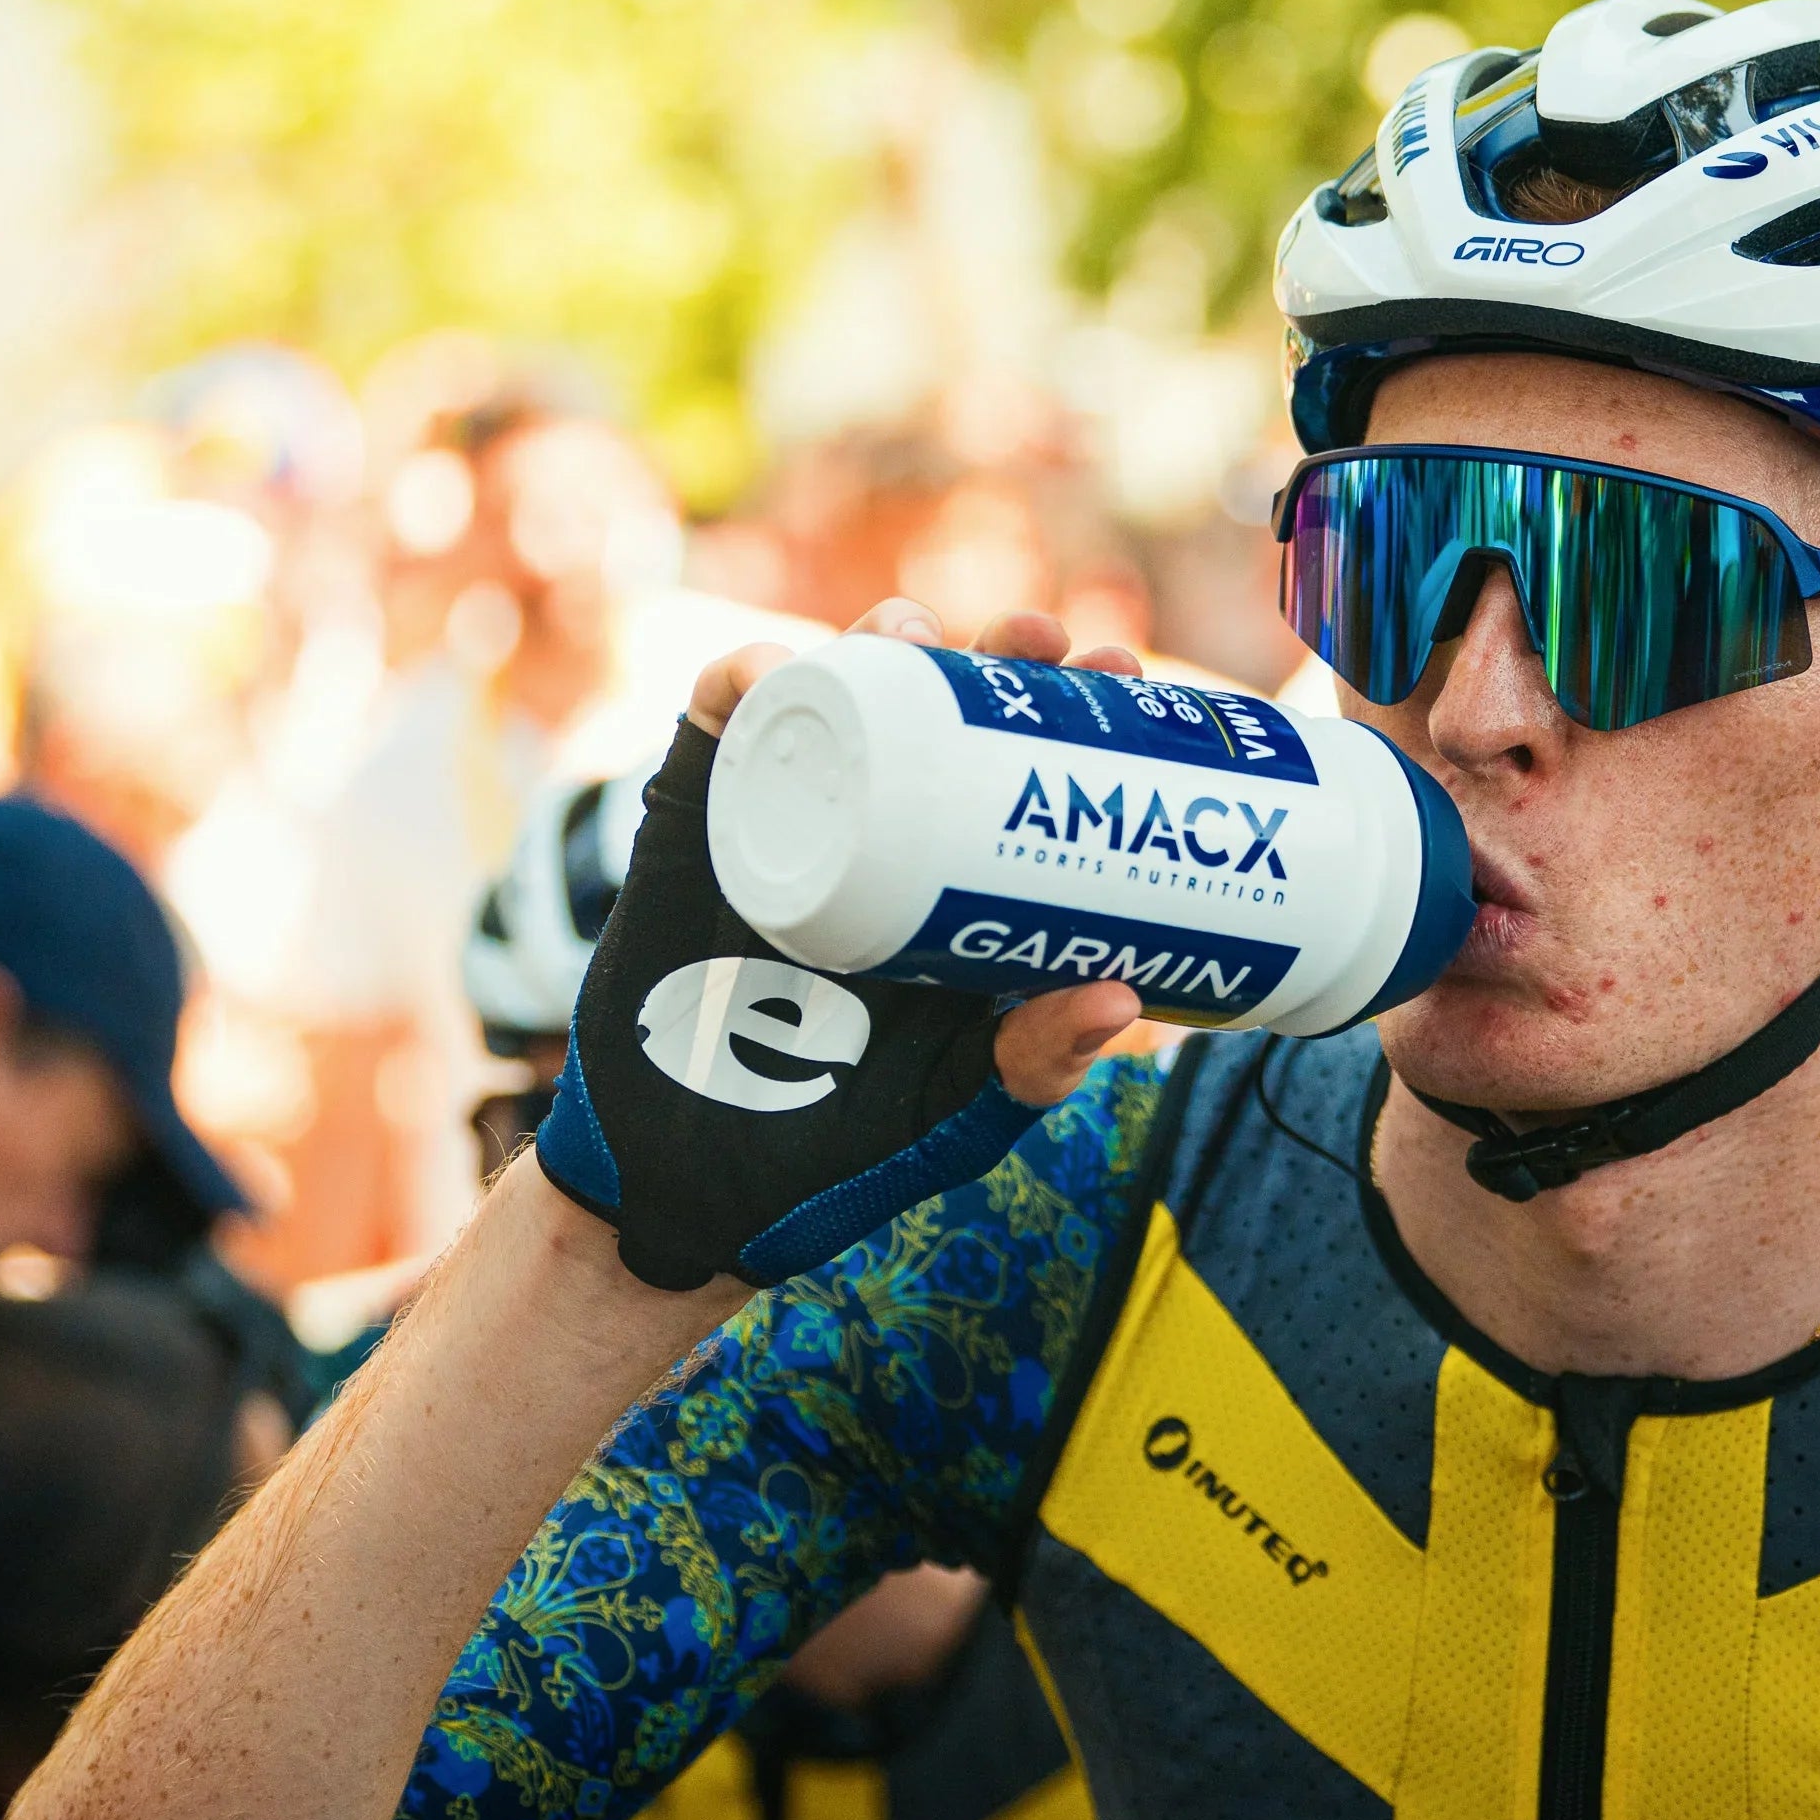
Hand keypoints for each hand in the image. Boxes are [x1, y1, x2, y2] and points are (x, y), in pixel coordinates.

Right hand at [530, 603, 1141, 1291]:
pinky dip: (747, 678)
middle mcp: (881, 829)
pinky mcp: (697, 821)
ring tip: (919, 634)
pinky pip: (717, 727)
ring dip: (881, 638)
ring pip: (840, 692)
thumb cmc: (842, 1147)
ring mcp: (789, 816)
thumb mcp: (958, 1106)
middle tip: (1036, 639)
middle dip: (994, 650)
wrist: (693, 1184)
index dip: (1074, 708)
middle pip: (945, 706)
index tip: (1125, 677)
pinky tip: (785, 665)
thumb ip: (1034, 1062)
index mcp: (957, 879)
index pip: (1025, 768)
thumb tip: (1123, 999)